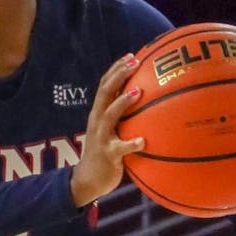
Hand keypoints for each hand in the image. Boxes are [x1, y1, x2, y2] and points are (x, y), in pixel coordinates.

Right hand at [69, 53, 144, 206]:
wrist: (87, 180)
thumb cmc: (106, 154)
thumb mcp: (113, 132)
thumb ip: (125, 119)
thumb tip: (149, 106)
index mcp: (99, 114)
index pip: (105, 85)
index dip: (116, 69)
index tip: (131, 55)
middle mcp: (97, 121)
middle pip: (104, 92)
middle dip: (119, 75)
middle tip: (135, 62)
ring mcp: (101, 137)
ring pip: (109, 115)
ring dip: (122, 102)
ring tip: (137, 91)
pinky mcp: (107, 154)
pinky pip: (120, 148)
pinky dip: (131, 143)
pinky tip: (143, 141)